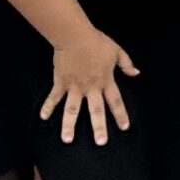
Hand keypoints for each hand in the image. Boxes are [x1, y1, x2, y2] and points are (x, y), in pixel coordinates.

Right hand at [40, 22, 134, 144]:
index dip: (121, 114)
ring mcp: (75, 87)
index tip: (124, 127)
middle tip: (101, 142)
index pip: (115, 101)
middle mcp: (91, 88)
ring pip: (73, 109)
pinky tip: (43, 117)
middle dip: (99, 127)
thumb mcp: (116, 51)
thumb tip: (136, 73)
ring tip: (67, 140)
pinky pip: (54, 97)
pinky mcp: (61, 82)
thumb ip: (126, 63)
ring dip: (69, 125)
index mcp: (105, 81)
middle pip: (96, 110)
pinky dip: (48, 106)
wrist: (76, 37)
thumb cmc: (97, 42)